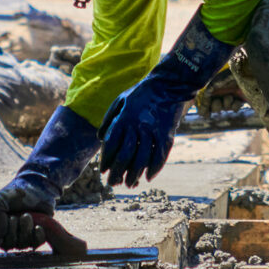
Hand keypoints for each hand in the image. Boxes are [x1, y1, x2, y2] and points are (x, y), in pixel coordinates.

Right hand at [0, 107, 99, 249]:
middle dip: (15, 233)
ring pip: (22, 246)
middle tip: (22, 217)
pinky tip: (41, 226)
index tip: (4, 225)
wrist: (40, 181)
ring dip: (27, 233)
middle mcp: (9, 234)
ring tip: (31, 219)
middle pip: (8, 247)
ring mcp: (25, 236)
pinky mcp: (41, 234)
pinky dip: (38, 236)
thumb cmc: (19, 189)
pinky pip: (37, 244)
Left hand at [98, 12, 236, 185]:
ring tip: (130, 184)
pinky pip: (160, 156)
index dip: (106, 160)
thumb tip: (100, 138)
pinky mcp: (167, 135)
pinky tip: (148, 177)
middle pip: (125, 156)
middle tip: (113, 183)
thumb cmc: (141, 92)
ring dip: (135, 175)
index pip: (111, 145)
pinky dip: (154, 169)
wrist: (169, 84)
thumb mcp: (120, 100)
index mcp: (124, 118)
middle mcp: (137, 127)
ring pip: (142, 160)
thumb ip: (109, 119)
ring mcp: (153, 131)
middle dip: (118, 173)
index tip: (103, 171)